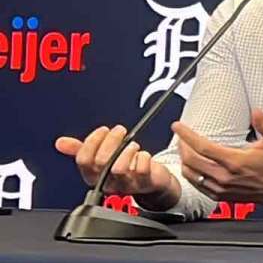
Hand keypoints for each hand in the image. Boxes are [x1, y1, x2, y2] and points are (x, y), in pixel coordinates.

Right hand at [55, 125, 177, 202]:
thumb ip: (81, 149)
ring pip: (119, 168)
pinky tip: (143, 155)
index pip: (83, 159)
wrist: (149, 181)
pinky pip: (142, 170)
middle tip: (120, 131)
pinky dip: (143, 157)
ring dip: (127, 150)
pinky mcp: (144, 183)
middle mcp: (107, 182)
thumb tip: (60, 142)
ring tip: (132, 144)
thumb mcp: (100, 158)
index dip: (92, 141)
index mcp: (93, 175)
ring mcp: (125, 184)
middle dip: (111, 140)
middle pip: (101, 161)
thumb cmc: (124, 168)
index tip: (103, 130)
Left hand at [172, 109, 262, 205]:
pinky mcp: (220, 195)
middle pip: (191, 160)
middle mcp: (225, 176)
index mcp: (235, 161)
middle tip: (179, 135)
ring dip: (183, 159)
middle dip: (182, 145)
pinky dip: (190, 173)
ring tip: (183, 148)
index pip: (202, 147)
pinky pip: (197, 185)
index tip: (178, 126)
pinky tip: (191, 165)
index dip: (187, 135)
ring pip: (191, 174)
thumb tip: (256, 112)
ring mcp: (220, 188)